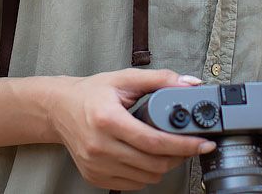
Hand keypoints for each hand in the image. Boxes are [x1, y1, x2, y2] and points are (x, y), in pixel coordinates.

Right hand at [49, 68, 216, 190]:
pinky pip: (132, 184)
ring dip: (164, 166)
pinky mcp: (94, 176)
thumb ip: (158, 79)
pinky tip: (148, 158)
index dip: (184, 145)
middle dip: (179, 156)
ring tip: (169, 150)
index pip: (154, 141)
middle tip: (190, 145)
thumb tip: (189, 83)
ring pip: (146, 177)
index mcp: (107, 119)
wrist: (58, 109)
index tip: (203, 143)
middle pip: (153, 163)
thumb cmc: (91, 93)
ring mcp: (96, 164)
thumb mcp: (124, 79)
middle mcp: (100, 145)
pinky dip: (146, 174)